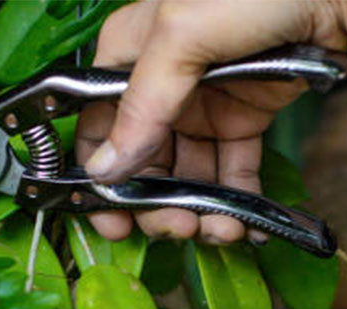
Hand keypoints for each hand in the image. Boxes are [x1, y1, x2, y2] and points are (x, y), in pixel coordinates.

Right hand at [77, 0, 346, 243]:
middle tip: (178, 229)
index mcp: (127, 56)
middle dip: (158, 203)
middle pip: (145, 161)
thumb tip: (104, 169)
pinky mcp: (246, 116)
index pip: (99, 128)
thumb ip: (143, 105)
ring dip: (201, 210)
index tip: (113, 221)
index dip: (101, 178)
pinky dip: (238, 200)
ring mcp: (204, 104)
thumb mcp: (182, 38)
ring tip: (222, 231)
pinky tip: (246, 225)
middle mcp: (161, 85)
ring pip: (191, 173)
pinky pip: (234, 168)